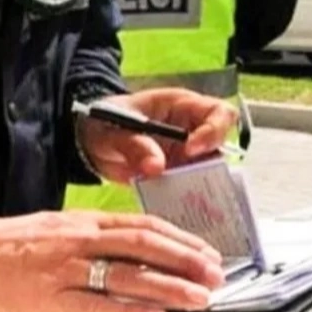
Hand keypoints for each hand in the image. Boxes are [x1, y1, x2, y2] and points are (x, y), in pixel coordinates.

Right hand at [0, 211, 224, 311]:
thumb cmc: (5, 244)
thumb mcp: (55, 230)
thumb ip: (92, 239)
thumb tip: (129, 254)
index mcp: (82, 223)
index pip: (143, 226)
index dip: (179, 239)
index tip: (205, 252)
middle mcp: (80, 240)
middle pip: (144, 246)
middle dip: (185, 260)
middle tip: (215, 274)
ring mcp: (65, 269)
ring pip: (128, 274)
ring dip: (169, 287)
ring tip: (199, 297)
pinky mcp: (49, 299)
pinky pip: (96, 306)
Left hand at [78, 88, 238, 182]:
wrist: (90, 142)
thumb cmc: (104, 122)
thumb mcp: (112, 130)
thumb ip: (133, 145)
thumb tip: (156, 166)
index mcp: (180, 106)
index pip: (218, 112)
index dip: (213, 130)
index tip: (191, 149)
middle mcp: (191, 129)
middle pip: (222, 144)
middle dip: (211, 163)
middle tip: (189, 177)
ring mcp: (186, 154)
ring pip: (210, 170)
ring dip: (200, 184)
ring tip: (182, 197)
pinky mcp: (177, 175)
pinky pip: (191, 188)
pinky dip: (186, 198)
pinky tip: (174, 206)